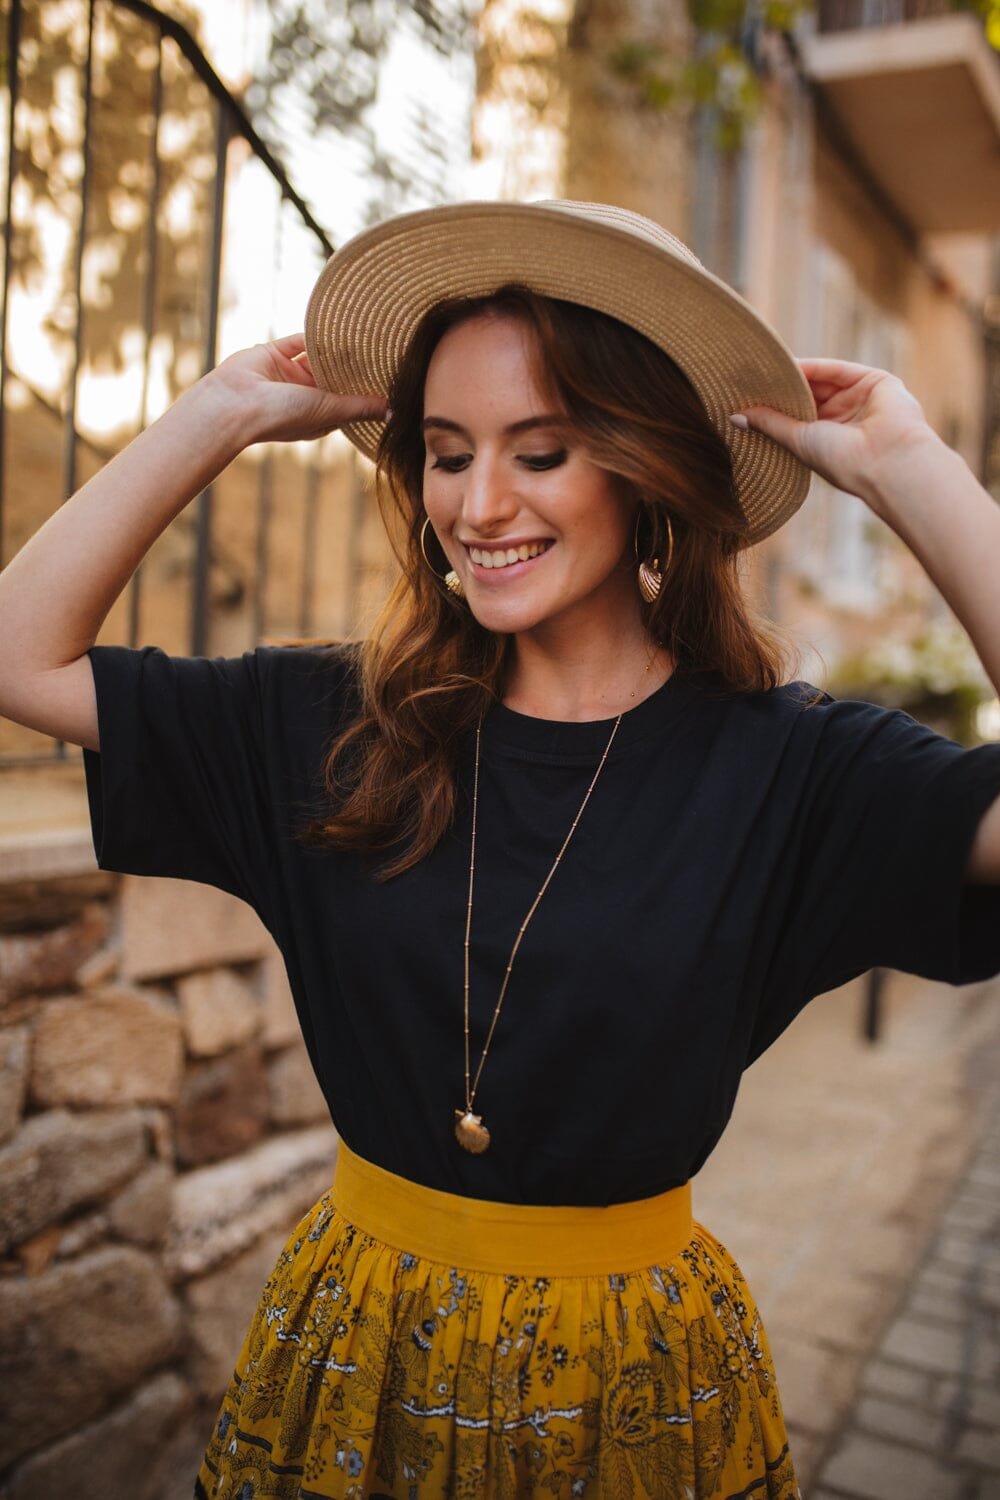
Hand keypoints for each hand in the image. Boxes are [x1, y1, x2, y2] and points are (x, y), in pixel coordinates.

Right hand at [203, 332, 389, 444]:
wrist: (235, 404)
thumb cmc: (283, 417)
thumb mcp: (330, 411)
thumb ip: (362, 407)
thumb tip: (397, 413)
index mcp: (318, 416)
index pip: (347, 400)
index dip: (365, 389)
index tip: (390, 377)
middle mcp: (304, 396)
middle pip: (334, 376)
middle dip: (353, 365)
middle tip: (384, 349)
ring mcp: (288, 374)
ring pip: (317, 356)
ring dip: (335, 347)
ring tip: (364, 332)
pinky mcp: (273, 353)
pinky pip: (298, 339)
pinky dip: (314, 332)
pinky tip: (337, 322)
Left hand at [732, 358, 943, 520]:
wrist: (888, 460)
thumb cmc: (843, 462)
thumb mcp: (799, 440)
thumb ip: (770, 424)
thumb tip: (736, 417)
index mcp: (829, 441)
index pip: (798, 416)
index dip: (775, 406)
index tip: (746, 397)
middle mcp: (846, 420)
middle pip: (810, 395)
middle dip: (783, 387)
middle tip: (751, 378)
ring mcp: (861, 400)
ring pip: (823, 380)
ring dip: (795, 375)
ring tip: (764, 368)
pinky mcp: (876, 381)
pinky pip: (839, 370)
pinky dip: (815, 366)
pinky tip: (790, 363)